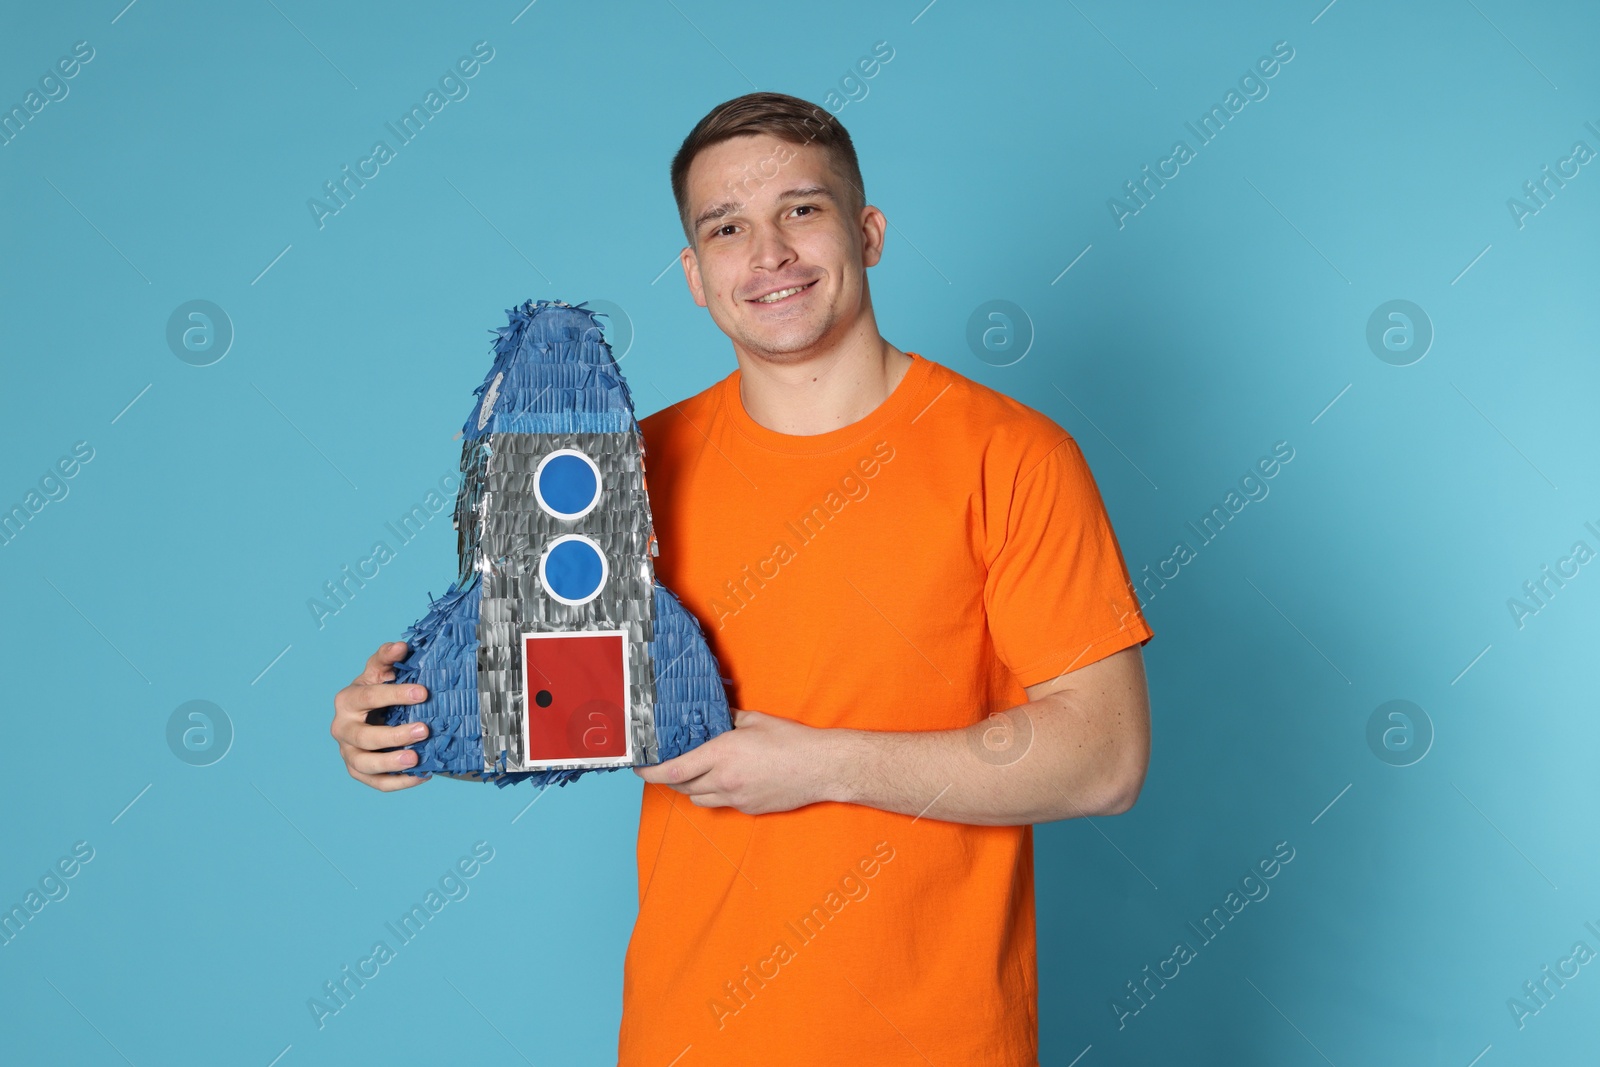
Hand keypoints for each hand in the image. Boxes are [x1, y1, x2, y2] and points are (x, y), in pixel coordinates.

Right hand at [330, 642, 431, 791]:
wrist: (368, 713)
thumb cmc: (376, 690)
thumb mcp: (380, 670)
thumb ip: (388, 656)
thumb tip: (401, 646)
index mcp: (347, 700)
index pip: (369, 698)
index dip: (395, 695)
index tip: (423, 692)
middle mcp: (342, 728)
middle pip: (364, 737)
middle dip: (395, 735)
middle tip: (424, 730)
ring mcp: (348, 752)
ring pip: (365, 764)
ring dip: (391, 763)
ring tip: (416, 759)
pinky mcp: (359, 771)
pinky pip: (377, 783)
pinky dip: (400, 782)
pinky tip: (423, 774)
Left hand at [633, 710, 841, 814]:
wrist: (820, 768)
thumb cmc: (791, 741)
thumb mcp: (755, 720)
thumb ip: (727, 719)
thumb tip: (713, 714)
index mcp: (721, 754)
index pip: (672, 770)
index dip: (649, 772)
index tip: (638, 767)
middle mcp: (723, 780)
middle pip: (681, 786)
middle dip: (669, 777)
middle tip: (667, 764)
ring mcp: (735, 798)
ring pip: (698, 799)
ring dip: (691, 787)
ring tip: (697, 772)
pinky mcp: (747, 809)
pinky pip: (720, 804)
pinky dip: (715, 793)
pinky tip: (726, 780)